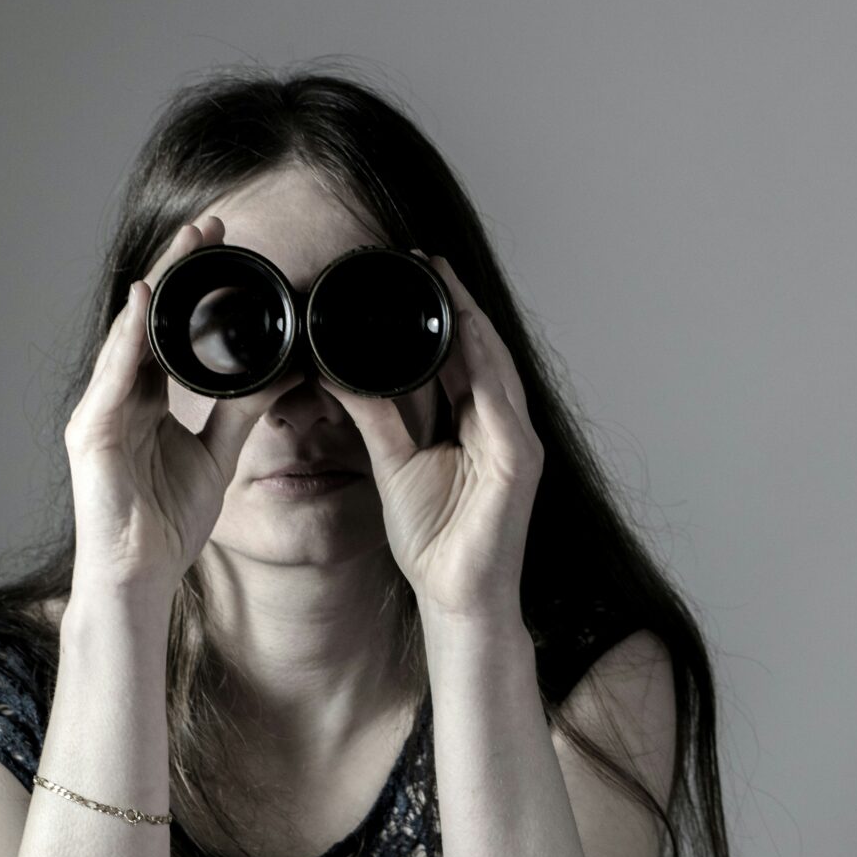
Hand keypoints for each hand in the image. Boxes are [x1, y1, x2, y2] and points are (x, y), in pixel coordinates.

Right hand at [64, 216, 295, 600]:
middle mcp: (116, 398)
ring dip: (156, 287)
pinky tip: (143, 302)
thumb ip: (239, 414)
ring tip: (184, 246)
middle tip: (209, 225)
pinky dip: (128, 336)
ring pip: (128, 335)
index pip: (167, 330)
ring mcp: (99, 411)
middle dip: (176, 271)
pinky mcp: (90, 431)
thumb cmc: (166, 527)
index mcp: (142, 402)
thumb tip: (279, 376)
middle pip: (146, 320)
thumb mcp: (217, 457)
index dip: (191, 287)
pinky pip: (112, 374)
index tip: (223, 245)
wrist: (140, 576)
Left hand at [332, 253, 542, 626]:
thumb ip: (375, 418)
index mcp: (476, 424)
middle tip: (429, 258)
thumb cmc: (435, 542)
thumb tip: (338, 377)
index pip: (460, 357)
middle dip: (459, 302)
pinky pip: (501, 404)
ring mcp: (516, 442)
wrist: (456, 598)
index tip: (415, 274)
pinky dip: (484, 367)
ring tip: (446, 280)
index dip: (442, 314)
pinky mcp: (518, 461)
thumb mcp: (393, 465)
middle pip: (482, 351)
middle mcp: (501, 426)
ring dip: (472, 321)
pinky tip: (468, 336)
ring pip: (497, 366)